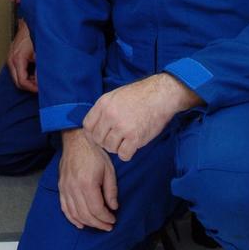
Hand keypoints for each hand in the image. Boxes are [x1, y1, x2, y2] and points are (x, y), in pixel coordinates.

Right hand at [6, 18, 36, 93]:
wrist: (28, 24)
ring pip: (16, 78)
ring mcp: (10, 59)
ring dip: (27, 81)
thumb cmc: (33, 36)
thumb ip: (39, 70)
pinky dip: (25, 75)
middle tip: (40, 87)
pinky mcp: (12, 57)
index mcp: (17, 60)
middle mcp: (11, 60)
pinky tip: (33, 73)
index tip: (41, 89)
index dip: (32, 88)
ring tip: (38, 80)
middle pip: (17, 82)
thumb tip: (40, 83)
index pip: (22, 81)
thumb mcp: (39, 54)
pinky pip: (16, 72)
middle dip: (29, 86)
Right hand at [58, 129, 118, 230]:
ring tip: (97, 225)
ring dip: (87, 223)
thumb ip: (111, 190)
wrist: (77, 139)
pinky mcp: (61, 187)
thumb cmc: (94, 152)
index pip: (96, 209)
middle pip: (85, 214)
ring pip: (75, 213)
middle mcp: (73, 188)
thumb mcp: (108, 170)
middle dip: (98, 224)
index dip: (105, 218)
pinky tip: (80, 223)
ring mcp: (65, 188)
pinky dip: (72, 218)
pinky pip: (64, 207)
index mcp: (87, 183)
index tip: (113, 220)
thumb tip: (113, 207)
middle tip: (108, 226)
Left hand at [82, 73, 200, 161]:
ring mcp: (122, 127)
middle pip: (98, 139)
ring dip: (117, 148)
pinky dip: (127, 154)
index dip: (93, 133)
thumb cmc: (140, 95)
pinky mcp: (135, 137)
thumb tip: (95, 125)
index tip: (101, 134)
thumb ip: (104, 109)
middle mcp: (110, 115)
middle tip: (116, 139)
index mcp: (103, 104)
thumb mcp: (115, 95)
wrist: (161, 95)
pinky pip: (123, 155)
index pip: (87, 125)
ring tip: (125, 141)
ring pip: (110, 148)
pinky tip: (132, 146)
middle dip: (105, 142)